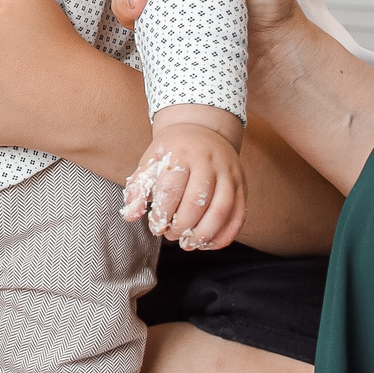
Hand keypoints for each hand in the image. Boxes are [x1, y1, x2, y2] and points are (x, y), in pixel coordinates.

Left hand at [122, 116, 245, 251]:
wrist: (203, 129)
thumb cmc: (173, 151)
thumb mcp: (151, 161)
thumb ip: (138, 188)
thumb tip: (131, 215)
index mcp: (182, 153)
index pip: (171, 189)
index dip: (162, 214)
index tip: (156, 225)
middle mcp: (209, 162)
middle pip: (197, 202)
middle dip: (181, 226)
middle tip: (170, 234)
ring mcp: (229, 174)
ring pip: (221, 211)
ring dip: (203, 234)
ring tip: (188, 243)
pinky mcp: (242, 185)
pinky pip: (239, 215)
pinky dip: (224, 235)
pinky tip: (207, 243)